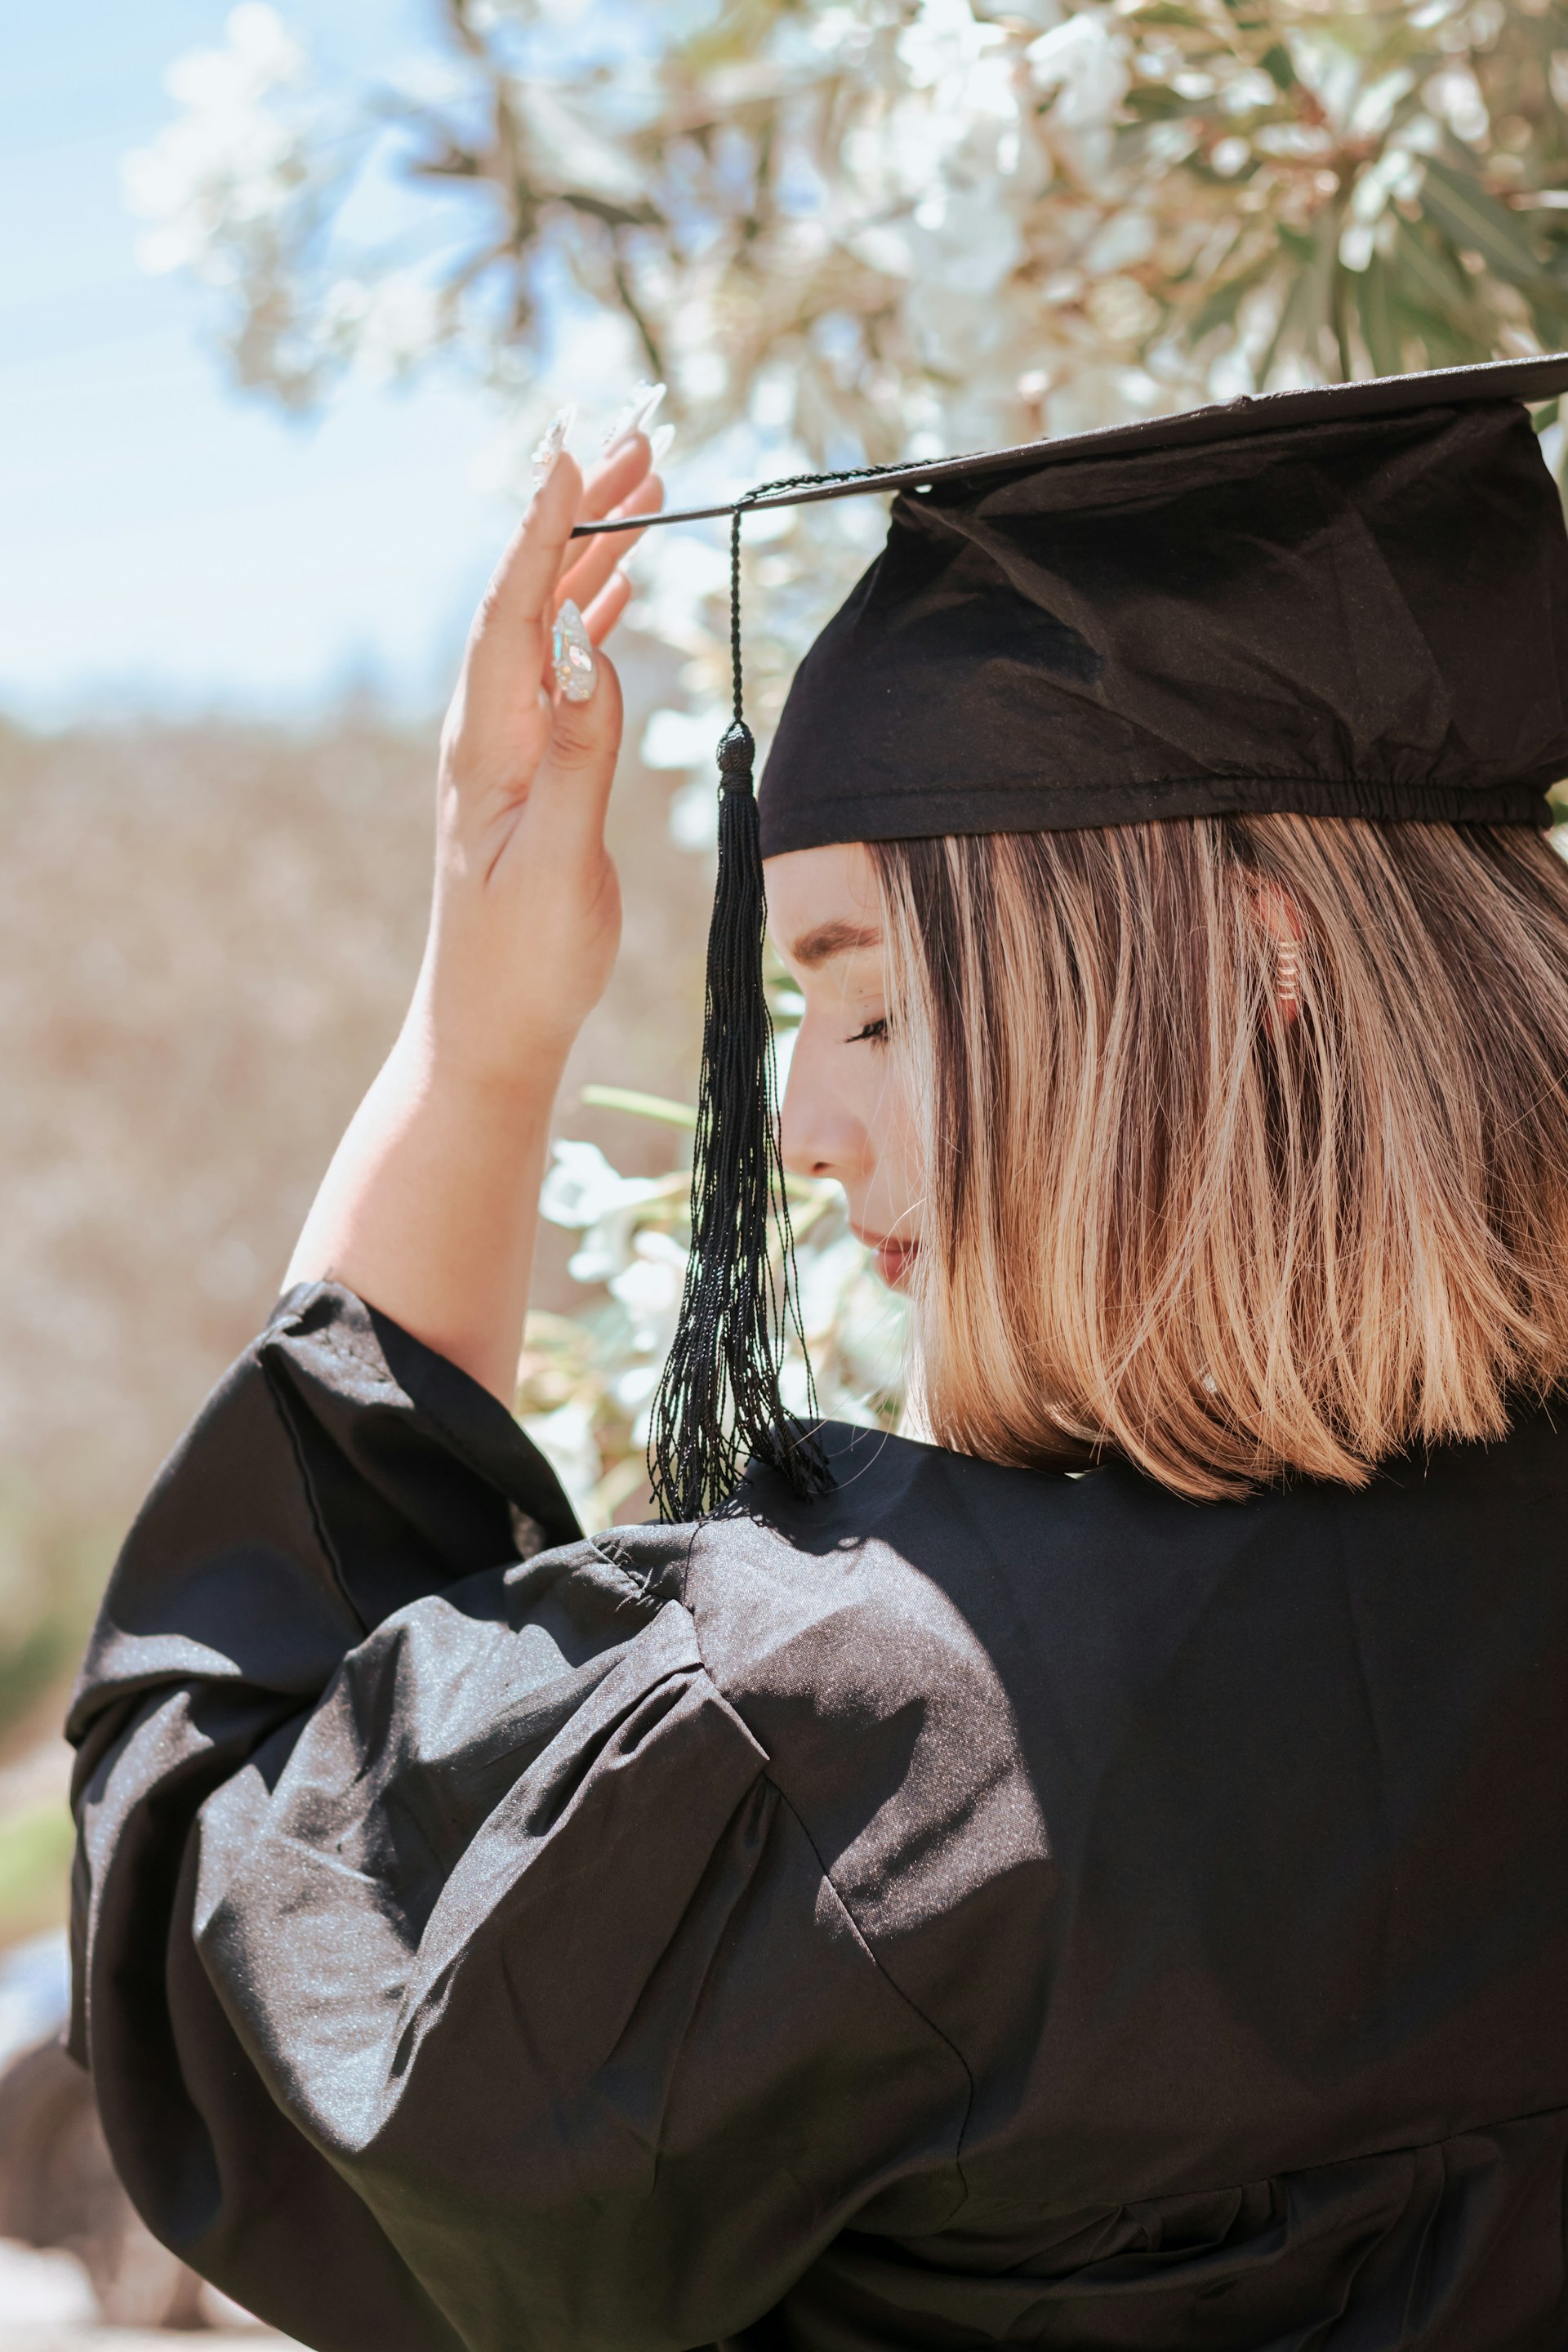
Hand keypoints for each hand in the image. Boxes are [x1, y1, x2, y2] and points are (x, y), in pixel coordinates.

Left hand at [283, 418, 665, 1399]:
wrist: (488, 1027)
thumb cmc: (522, 960)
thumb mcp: (555, 861)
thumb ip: (577, 754)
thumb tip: (591, 649)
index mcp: (489, 741)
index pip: (515, 610)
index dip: (545, 529)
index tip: (574, 454)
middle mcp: (490, 729)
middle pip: (532, 595)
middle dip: (579, 515)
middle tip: (636, 441)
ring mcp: (508, 747)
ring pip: (549, 623)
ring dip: (591, 552)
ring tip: (643, 486)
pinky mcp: (530, 771)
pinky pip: (562, 668)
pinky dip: (593, 615)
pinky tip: (622, 591)